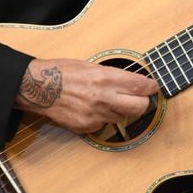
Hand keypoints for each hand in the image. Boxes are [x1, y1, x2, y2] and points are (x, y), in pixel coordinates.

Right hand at [14, 58, 158, 134]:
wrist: (39, 87)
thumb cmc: (62, 71)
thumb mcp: (91, 65)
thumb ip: (112, 76)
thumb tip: (132, 83)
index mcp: (105, 77)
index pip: (140, 86)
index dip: (151, 86)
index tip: (153, 86)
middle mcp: (103, 97)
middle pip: (139, 107)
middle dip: (143, 102)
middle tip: (141, 98)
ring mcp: (95, 115)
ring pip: (123, 117)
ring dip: (122, 110)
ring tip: (110, 100)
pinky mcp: (86, 127)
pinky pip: (104, 125)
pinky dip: (103, 118)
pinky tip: (93, 109)